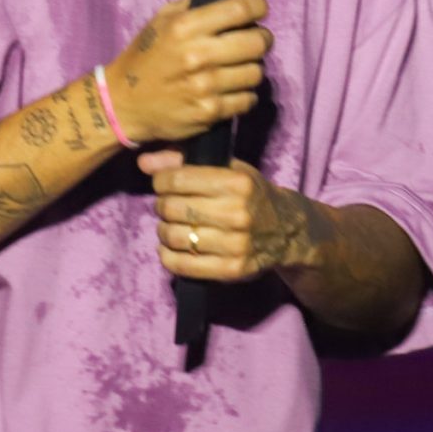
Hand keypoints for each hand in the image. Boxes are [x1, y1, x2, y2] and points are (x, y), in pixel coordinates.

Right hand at [104, 0, 271, 144]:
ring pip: (256, 72)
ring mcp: (205, 87)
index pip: (240, 9)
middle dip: (261, 38)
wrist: (124, 103)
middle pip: (257, 42)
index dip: (257, 6)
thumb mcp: (163, 19)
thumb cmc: (146, 56)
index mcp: (185, 27)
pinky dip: (244, 94)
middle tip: (253, 40)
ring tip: (238, 67)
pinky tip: (230, 90)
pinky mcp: (209, 112)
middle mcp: (197, 56)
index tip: (258, 9)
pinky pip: (247, 99)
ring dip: (252, 68)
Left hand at [139, 152, 313, 282]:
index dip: (161, 182)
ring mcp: (237, 244)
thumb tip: (144, 162)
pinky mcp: (233, 270)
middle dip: (162, 206)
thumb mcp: (228, 169)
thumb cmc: (251, 195)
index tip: (163, 184)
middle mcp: (238, 213)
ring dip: (163, 231)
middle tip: (167, 206)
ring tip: (171, 226)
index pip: (178, 180)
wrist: (288, 231)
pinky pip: (183, 265)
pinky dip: (168, 256)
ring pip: (175, 236)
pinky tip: (170, 248)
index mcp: (238, 183)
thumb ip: (184, 161)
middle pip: (173, 208)